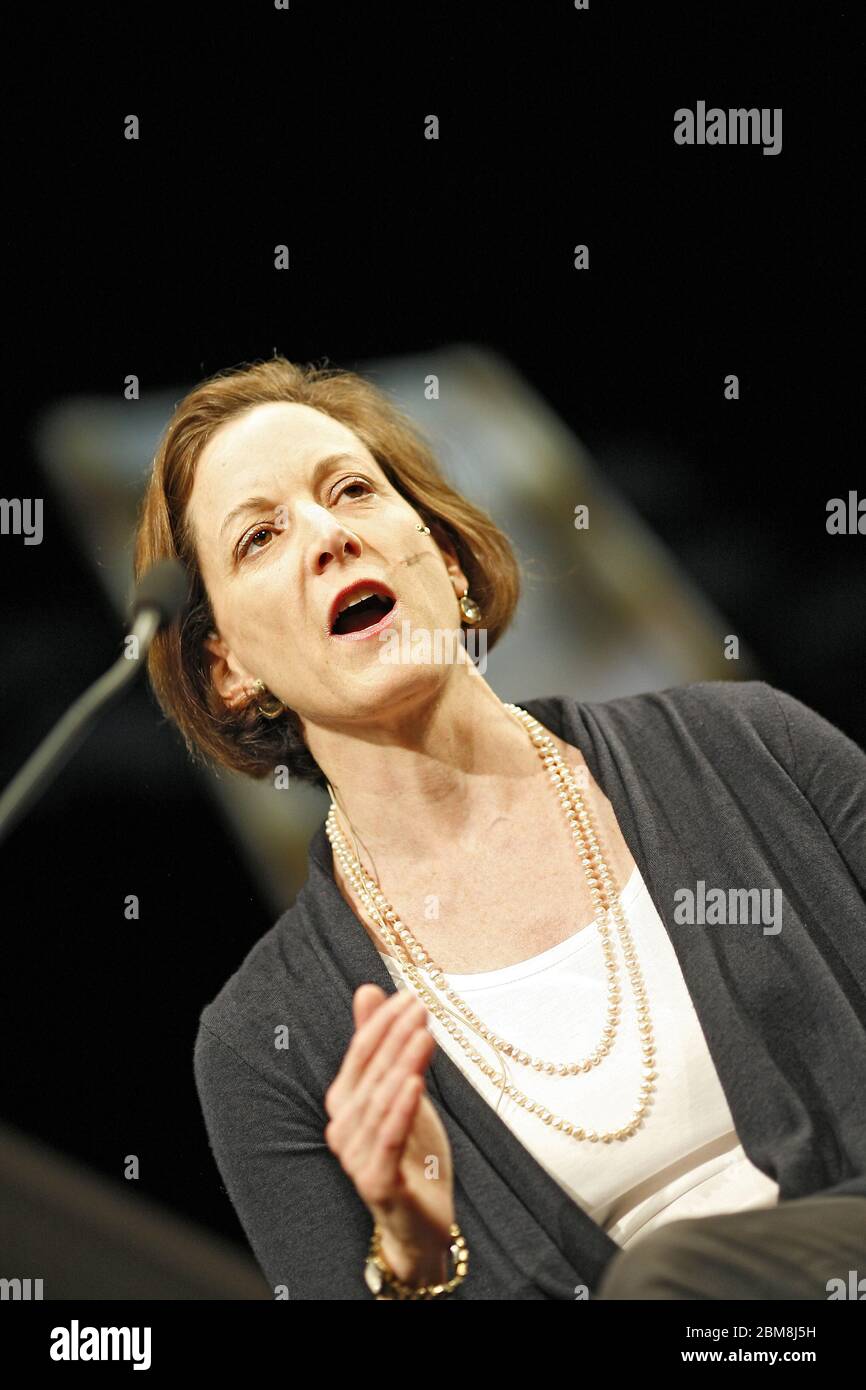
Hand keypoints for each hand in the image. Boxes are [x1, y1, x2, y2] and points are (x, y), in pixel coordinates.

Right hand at [324, 983, 454, 1281]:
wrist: (420, 1222)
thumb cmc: (409, 1152)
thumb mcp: (399, 1090)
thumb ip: (380, 1045)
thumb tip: (368, 989)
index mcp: (344, 1104)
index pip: (359, 1055)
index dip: (381, 1024)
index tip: (408, 995)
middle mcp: (342, 1129)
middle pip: (370, 1074)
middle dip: (395, 1037)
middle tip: (419, 1006)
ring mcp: (356, 1157)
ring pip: (380, 1102)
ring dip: (401, 1065)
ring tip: (423, 1034)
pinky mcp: (376, 1183)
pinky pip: (388, 1139)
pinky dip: (401, 1109)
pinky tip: (416, 1083)